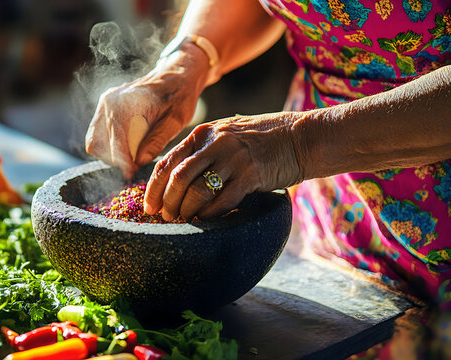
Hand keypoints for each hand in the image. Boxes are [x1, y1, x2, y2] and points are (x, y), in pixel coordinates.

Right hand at [85, 44, 209, 178]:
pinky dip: (109, 147)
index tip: (132, 174)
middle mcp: (109, 102)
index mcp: (126, 103)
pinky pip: (96, 136)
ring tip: (133, 155)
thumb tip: (139, 161)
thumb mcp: (176, 120)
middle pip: (99, 145)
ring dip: (111, 154)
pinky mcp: (103, 109)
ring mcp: (103, 105)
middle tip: (136, 165)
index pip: (115, 141)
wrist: (176, 76)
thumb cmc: (180, 97)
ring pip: (94, 142)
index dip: (123, 162)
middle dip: (117, 159)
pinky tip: (128, 147)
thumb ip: (157, 140)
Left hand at [143, 113, 303, 220]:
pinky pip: (222, 201)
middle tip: (166, 217)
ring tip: (184, 220)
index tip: (149, 206)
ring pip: (197, 191)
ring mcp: (233, 159)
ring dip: (187, 210)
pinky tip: (205, 220)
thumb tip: (174, 178)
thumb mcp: (225, 134)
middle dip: (168, 203)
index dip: (154, 188)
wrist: (301, 137)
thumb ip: (201, 150)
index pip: (167, 162)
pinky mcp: (251, 175)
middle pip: (178, 178)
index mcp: (203, 133)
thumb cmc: (261, 139)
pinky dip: (210, 214)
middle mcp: (215, 143)